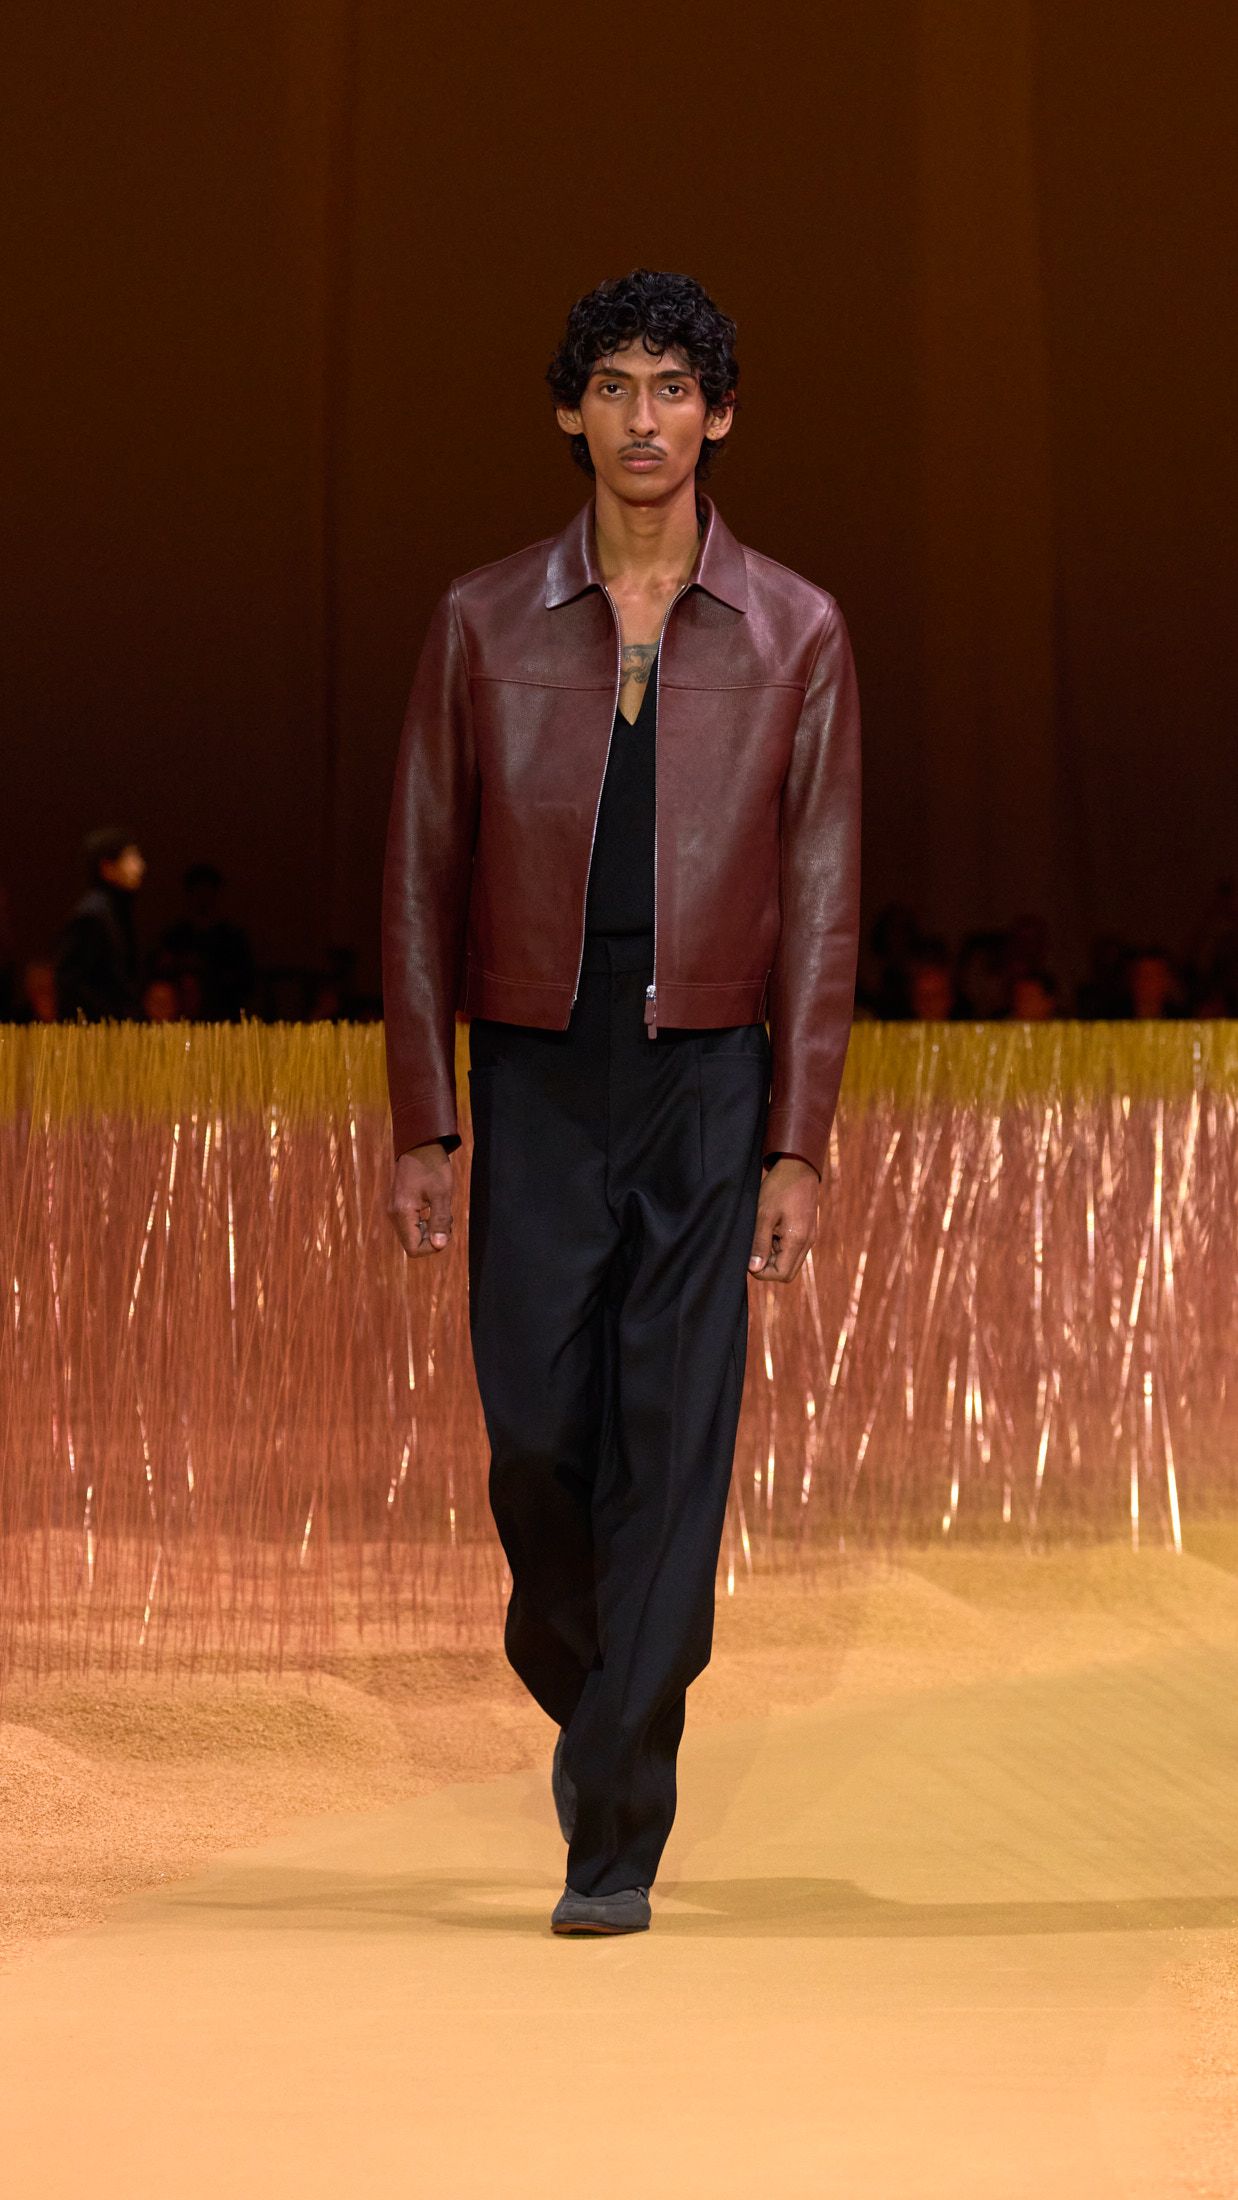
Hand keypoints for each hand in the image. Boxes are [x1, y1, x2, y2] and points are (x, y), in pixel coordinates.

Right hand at [387, 1141, 454, 1257]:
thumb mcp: (442, 1194)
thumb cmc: (432, 1166)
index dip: (432, 1247)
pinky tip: (435, 1207)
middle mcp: (395, 1214)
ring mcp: (395, 1210)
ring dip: (431, 1229)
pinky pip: (412, 1224)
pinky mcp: (399, 1205)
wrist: (420, 1144)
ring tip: (442, 1210)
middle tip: (447, 1219)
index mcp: (402, 1213)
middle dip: (433, 1238)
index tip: (445, 1230)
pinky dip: (426, 1222)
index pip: (414, 1249)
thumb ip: (440, 1221)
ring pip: (413, 1234)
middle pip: (413, 1244)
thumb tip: (439, 1246)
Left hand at [748, 1154, 819, 1284]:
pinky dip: (780, 1246)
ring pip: (790, 1261)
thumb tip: (754, 1268)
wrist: (798, 1167)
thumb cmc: (779, 1188)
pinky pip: (793, 1249)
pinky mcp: (807, 1231)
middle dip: (768, 1267)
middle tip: (755, 1247)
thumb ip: (759, 1243)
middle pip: (787, 1273)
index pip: (781, 1274)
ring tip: (763, 1233)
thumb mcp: (763, 1215)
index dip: (762, 1271)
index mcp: (798, 1240)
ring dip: (774, 1255)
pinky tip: (771, 1228)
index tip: (750, 1256)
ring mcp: (809, 1237)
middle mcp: (807, 1243)